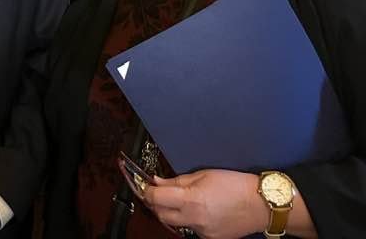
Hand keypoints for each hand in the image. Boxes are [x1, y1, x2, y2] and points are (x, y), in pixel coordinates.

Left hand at [142, 169, 266, 238]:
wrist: (261, 204)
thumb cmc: (235, 185)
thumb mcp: (203, 175)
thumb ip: (177, 180)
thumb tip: (158, 182)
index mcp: (190, 200)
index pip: (156, 198)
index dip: (148, 191)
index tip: (147, 185)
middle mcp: (193, 218)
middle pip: (161, 215)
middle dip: (156, 204)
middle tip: (159, 193)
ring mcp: (201, 231)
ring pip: (176, 224)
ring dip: (172, 213)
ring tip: (182, 200)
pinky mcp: (210, 238)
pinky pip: (191, 229)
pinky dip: (189, 219)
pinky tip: (200, 210)